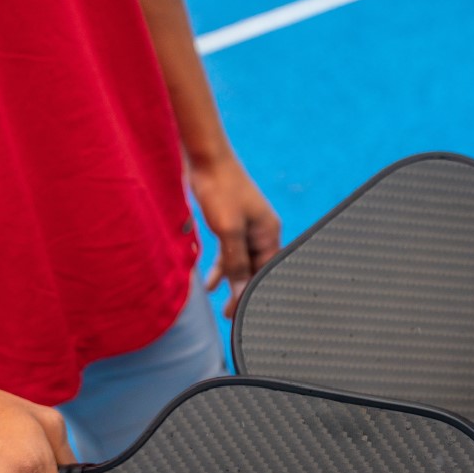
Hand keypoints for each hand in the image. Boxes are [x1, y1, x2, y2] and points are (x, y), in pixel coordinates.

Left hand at [189, 154, 281, 316]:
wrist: (205, 157)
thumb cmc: (220, 189)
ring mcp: (246, 226)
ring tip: (221, 305)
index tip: (244, 313)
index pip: (268, 271)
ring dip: (231, 281)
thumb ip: (236, 262)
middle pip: (255, 269)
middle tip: (231, 315)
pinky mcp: (230, 221)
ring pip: (241, 262)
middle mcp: (261, 231)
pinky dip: (221, 266)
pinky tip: (210, 281)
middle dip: (243, 291)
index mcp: (269, 232)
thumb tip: (241, 290)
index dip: (256, 292)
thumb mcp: (228, 230)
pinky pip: (229, 251)